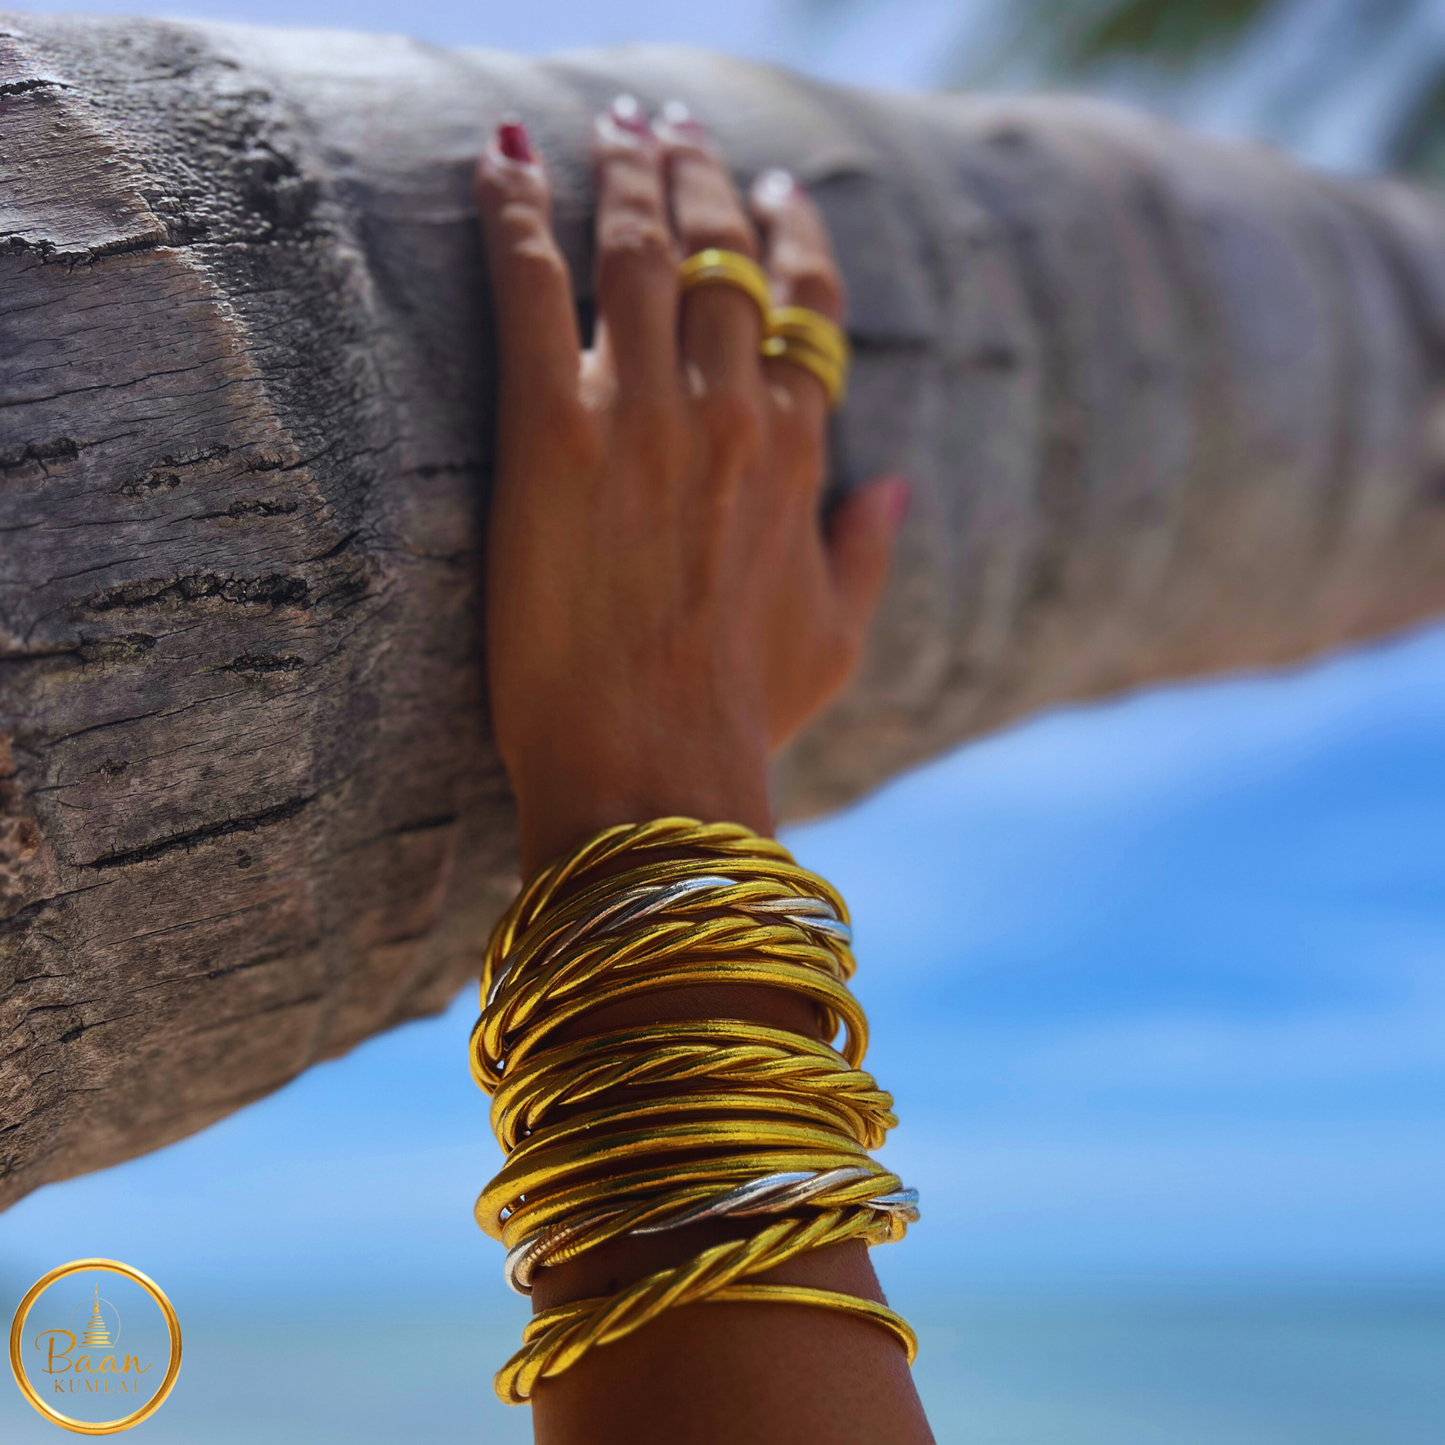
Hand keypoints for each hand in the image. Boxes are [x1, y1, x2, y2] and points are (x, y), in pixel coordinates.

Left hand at [474, 97, 907, 874]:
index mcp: (800, 458)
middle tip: (673, 125)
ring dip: (621, 172)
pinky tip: (496, 156)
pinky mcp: (552, 433)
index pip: (807, 309)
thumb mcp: (836, 640)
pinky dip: (514, 210)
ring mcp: (644, 417)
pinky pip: (534, 285)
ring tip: (609, 124)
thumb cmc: (743, 719)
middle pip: (720, 257)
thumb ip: (869, 551)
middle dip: (699, 177)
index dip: (793, 235)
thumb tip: (896, 485)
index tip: (779, 188)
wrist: (657, 771)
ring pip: (637, 249)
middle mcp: (732, 415)